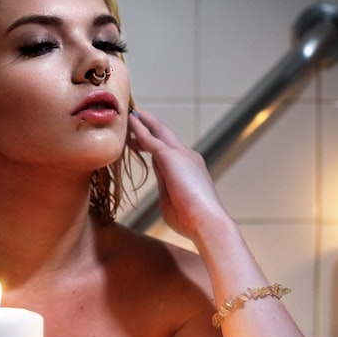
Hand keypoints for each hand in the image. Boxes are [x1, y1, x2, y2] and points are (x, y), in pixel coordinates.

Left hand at [128, 108, 228, 240]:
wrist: (207, 222)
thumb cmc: (190, 220)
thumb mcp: (172, 200)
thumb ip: (165, 185)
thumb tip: (159, 178)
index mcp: (190, 169)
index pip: (166, 152)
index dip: (152, 144)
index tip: (138, 140)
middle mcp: (188, 157)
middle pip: (165, 136)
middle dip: (150, 126)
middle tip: (135, 117)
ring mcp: (182, 154)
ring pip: (159, 132)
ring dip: (144, 123)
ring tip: (130, 114)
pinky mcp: (172, 156)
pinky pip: (151, 139)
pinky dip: (140, 129)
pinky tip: (130, 122)